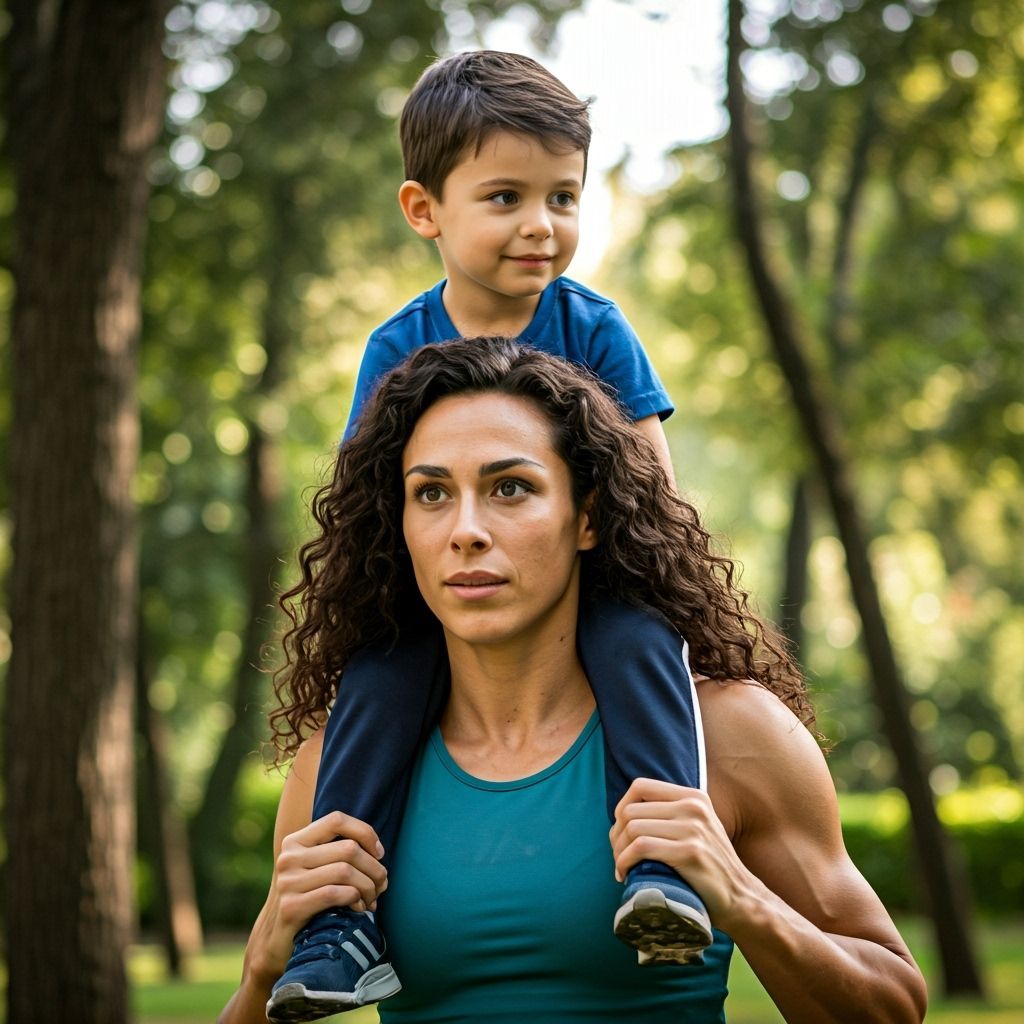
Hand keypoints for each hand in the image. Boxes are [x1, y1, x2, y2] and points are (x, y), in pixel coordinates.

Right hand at [251, 810, 387, 980]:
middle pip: (348, 849)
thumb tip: (379, 852)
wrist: (275, 939)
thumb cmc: (308, 898)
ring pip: (345, 871)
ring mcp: (287, 882)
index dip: (365, 833)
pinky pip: (334, 894)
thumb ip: (337, 852)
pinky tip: (359, 908)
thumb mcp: (316, 868)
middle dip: (374, 868)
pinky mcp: (291, 907)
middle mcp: (289, 857)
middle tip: (381, 885)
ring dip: (368, 887)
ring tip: (372, 899)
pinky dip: (354, 899)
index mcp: (296, 841)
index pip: (337, 820)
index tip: (379, 853)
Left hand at [609, 777, 753, 931]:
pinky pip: (641, 848)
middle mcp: (693, 807)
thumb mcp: (697, 827)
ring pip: (633, 828)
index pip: (640, 786)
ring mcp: (693, 828)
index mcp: (693, 796)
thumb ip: (672, 813)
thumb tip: (626, 812)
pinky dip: (624, 861)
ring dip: (619, 851)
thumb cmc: (710, 866)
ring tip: (622, 867)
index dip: (621, 807)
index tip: (621, 832)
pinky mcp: (689, 852)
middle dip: (616, 835)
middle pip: (631, 810)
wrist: (741, 898)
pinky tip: (625, 874)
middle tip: (619, 856)